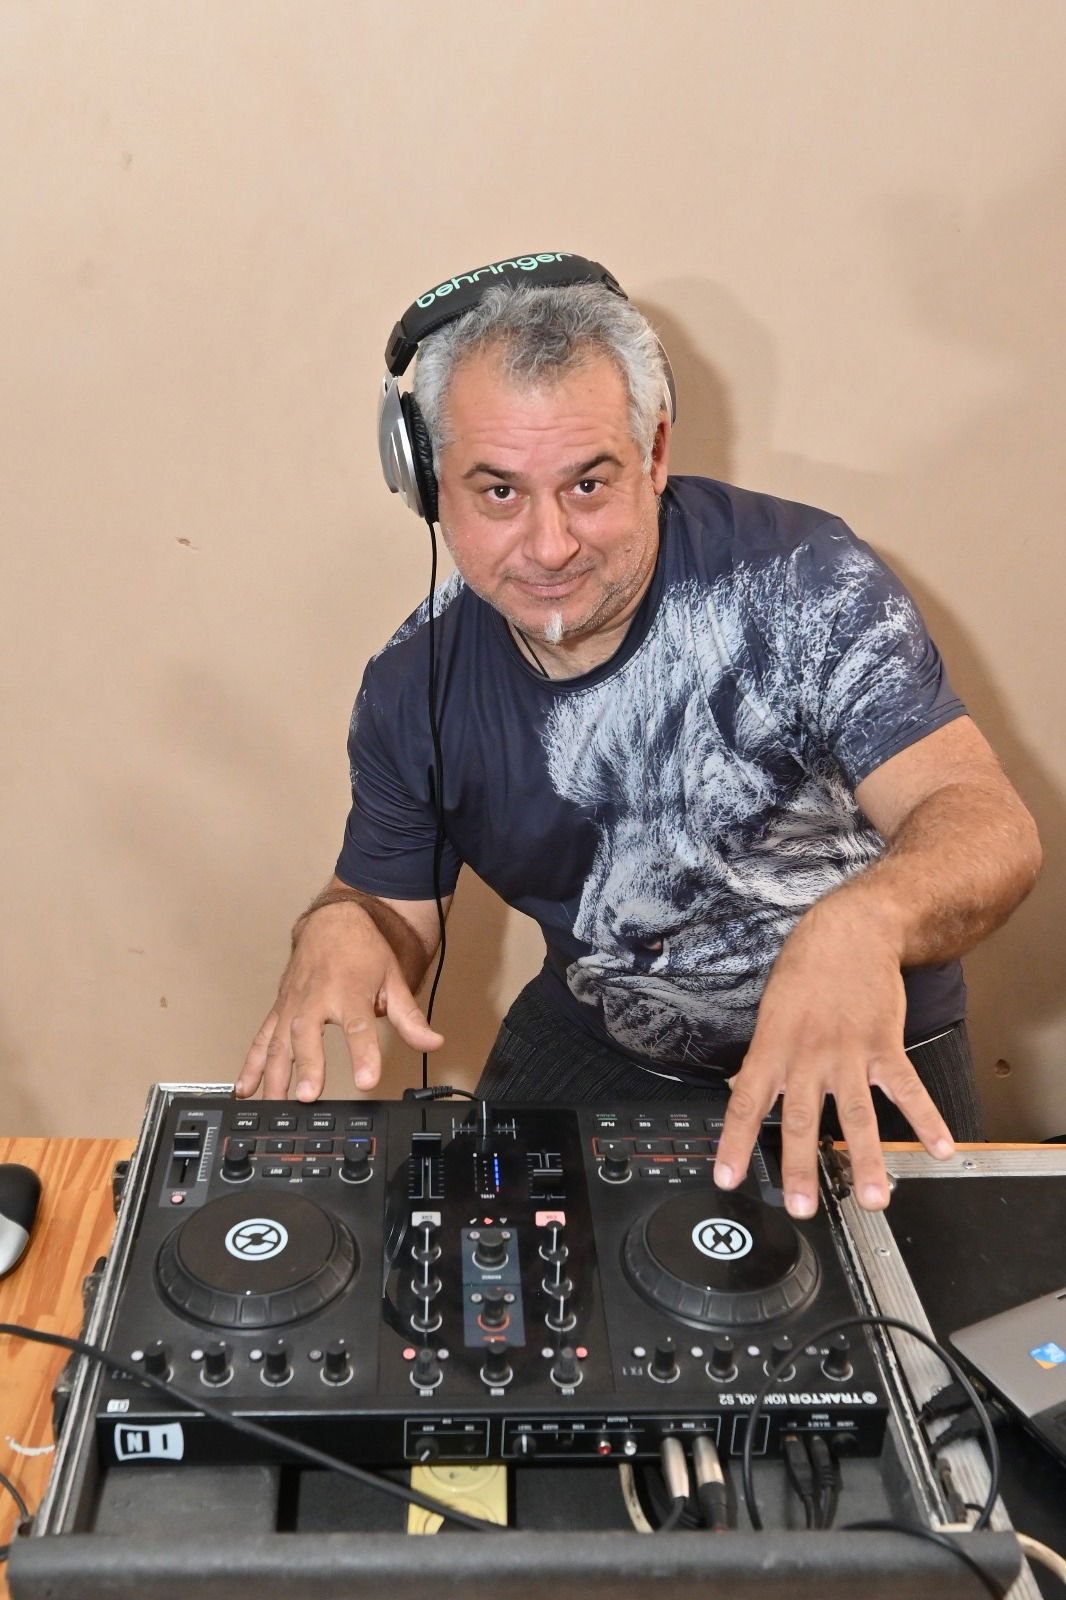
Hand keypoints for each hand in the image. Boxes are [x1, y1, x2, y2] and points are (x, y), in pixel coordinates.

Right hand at [236, 901, 442, 1100]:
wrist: (333, 921)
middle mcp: (316, 997)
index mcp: (349, 990)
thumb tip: (432, 1043)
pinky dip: (251, 1064)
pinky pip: (261, 1037)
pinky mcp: (279, 1009)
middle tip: (309, 1096)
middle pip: (308, 1034)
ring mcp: (293, 1004)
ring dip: (274, 1074)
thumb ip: (410, 1017)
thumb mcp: (393, 979)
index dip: (363, 1055)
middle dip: (307, 1066)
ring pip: (279, 1040)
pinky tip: (245, 1089)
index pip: (358, 1026)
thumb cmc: (363, 951)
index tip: (367, 1080)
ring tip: (275, 1105)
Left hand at [713, 897, 955, 1217]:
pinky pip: (907, 1088)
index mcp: (772, 1048)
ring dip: (868, 1159)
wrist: (849, 933)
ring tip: (873, 1198)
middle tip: (802, 1208)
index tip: (727, 1179)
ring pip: (856, 1114)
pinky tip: (940, 1148)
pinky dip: (925, 1120)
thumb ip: (761, 1060)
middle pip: (800, 1119)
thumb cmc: (805, 972)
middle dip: (800, 1168)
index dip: (734, 1143)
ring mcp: (848, 1052)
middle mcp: (807, 1055)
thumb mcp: (770, 1013)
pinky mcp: (884, 1045)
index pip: (746, 1103)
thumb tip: (740, 1092)